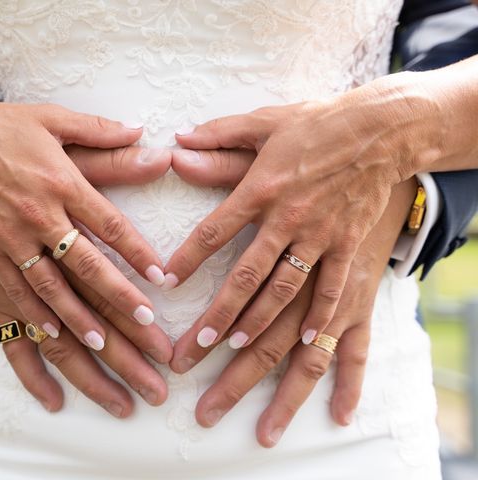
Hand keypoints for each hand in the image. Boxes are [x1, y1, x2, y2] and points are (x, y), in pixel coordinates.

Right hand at [0, 89, 169, 351]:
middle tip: (147, 321)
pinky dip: (33, 314)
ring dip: (77, 317)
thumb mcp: (52, 119)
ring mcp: (10, 237)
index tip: (162, 276)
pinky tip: (52, 336)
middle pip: (85, 263)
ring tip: (104, 344)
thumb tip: (141, 131)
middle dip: (118, 295)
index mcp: (61, 181)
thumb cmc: (0, 127)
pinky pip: (12, 289)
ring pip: (49, 286)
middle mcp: (38, 214)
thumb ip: (99, 131)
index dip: (138, 251)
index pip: (109, 223)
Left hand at [166, 94, 409, 370]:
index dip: (187, 258)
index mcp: (260, 188)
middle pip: (246, 275)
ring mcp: (320, 234)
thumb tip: (177, 140)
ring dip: (260, 320)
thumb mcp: (264, 122)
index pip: (214, 230)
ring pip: (285, 288)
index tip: (165, 281)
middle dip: (220, 312)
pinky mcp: (348, 243)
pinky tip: (307, 339)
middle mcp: (287, 217)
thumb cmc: (318, 123)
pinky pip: (333, 286)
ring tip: (237, 346)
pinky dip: (321, 315)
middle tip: (198, 343)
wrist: (382, 128)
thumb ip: (218, 135)